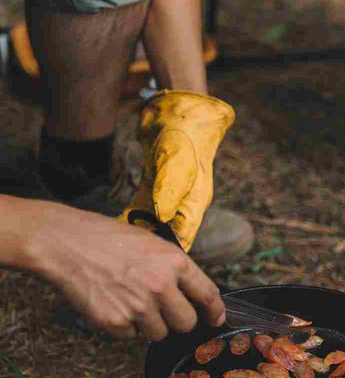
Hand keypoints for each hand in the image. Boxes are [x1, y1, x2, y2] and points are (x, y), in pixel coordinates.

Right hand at [25, 200, 224, 339]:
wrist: (68, 244)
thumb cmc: (110, 240)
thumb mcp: (153, 244)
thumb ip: (176, 270)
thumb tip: (196, 295)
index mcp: (175, 263)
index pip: (207, 295)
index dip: (214, 311)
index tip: (216, 318)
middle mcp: (160, 287)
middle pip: (187, 323)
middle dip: (178, 320)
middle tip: (164, 310)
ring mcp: (138, 307)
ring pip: (160, 334)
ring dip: (151, 324)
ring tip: (133, 300)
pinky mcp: (116, 323)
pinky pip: (132, 336)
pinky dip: (126, 326)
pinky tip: (114, 303)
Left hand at [119, 90, 234, 251]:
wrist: (179, 109)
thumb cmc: (184, 135)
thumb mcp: (177, 163)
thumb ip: (170, 190)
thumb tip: (162, 218)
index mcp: (194, 202)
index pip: (182, 238)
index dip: (168, 256)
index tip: (149, 268)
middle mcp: (183, 201)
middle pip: (166, 234)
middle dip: (149, 249)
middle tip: (126, 261)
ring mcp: (168, 193)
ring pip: (151, 222)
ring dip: (137, 232)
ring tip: (118, 247)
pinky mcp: (154, 182)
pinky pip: (141, 206)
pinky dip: (129, 216)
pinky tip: (115, 225)